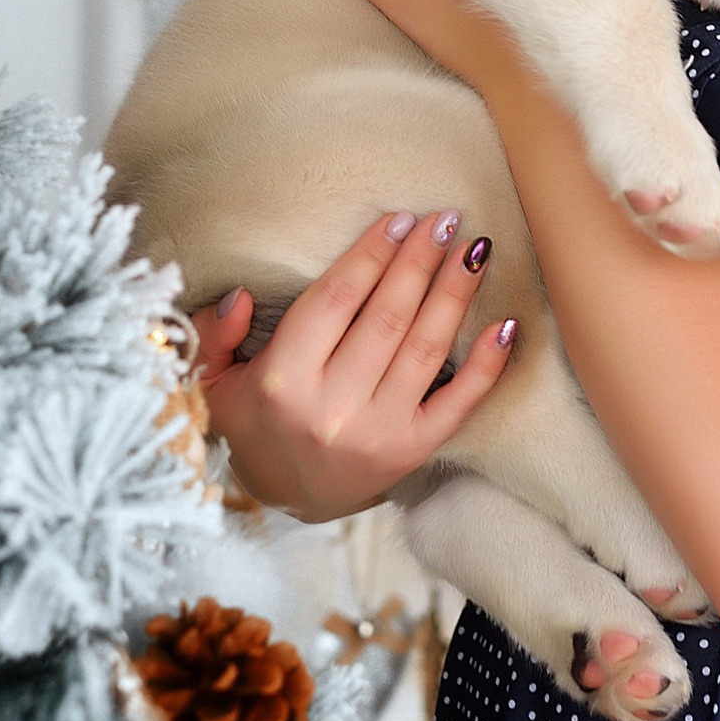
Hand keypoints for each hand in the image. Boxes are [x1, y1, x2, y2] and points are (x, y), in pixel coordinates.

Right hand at [190, 209, 513, 521]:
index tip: (400, 219)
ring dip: (455, 294)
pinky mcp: (411, 453)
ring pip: (426, 348)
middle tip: (447, 219)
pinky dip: (487, 365)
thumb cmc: (254, 424)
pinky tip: (505, 324)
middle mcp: (332, 407)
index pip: (335, 300)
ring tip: (477, 250)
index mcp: (281, 381)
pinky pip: (458, 404)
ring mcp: (377, 433)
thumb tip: (244, 293)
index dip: (371, 254)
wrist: (286, 501)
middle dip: (421, 261)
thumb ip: (216, 333)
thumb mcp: (214, 381)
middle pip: (387, 316)